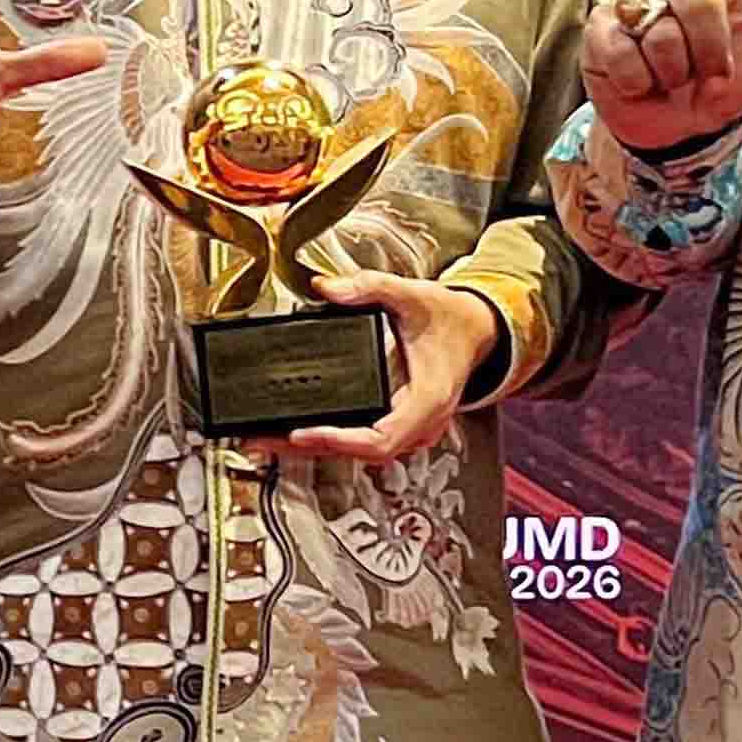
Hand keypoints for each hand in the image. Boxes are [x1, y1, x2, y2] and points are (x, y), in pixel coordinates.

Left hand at [270, 266, 506, 467]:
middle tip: (264, 439)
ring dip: (315, 448)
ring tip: (268, 439)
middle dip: (311, 447)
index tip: (303, 433)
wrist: (477, 330)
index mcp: (427, 400)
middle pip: (361, 453)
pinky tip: (299, 434)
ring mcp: (412, 430)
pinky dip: (331, 441)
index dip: (340, 441)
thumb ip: (370, 288)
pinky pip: (364, 443)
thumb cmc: (451, 320)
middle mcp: (421, 424)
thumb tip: (327, 288)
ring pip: (360, 453)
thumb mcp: (413, 295)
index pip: (381, 439)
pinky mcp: (401, 426)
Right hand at [587, 0, 741, 154]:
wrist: (681, 126)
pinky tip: (642, 83)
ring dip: (676, 73)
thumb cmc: (734, 75)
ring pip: (662, 37)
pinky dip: (642, 82)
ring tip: (673, 78)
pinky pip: (627, 58)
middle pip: (699, 7)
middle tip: (708, 73)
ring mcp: (633, 6)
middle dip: (713, 54)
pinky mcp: (601, 35)